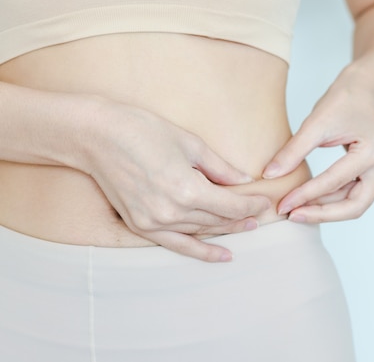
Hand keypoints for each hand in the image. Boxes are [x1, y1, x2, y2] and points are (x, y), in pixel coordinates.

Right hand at [80, 100, 270, 261]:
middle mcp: (172, 212)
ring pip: (201, 232)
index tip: (264, 202)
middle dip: (242, 217)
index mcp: (187, 189)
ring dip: (226, 231)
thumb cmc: (143, 131)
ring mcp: (154, 222)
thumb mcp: (190, 143)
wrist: (96, 136)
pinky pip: (177, 245)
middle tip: (259, 215)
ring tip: (246, 229)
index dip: (251, 205)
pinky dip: (200, 251)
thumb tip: (244, 180)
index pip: (231, 205)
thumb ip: (220, 167)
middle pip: (218, 220)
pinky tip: (221, 256)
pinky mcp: (140, 226)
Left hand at [262, 68, 373, 222]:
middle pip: (354, 205)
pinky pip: (354, 196)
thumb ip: (293, 151)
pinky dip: (332, 201)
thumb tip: (270, 175)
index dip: (306, 195)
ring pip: (354, 204)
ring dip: (325, 209)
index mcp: (373, 151)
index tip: (283, 204)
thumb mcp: (315, 123)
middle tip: (292, 215)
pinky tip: (309, 202)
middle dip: (321, 213)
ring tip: (296, 210)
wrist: (362, 91)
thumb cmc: (343, 102)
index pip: (335, 181)